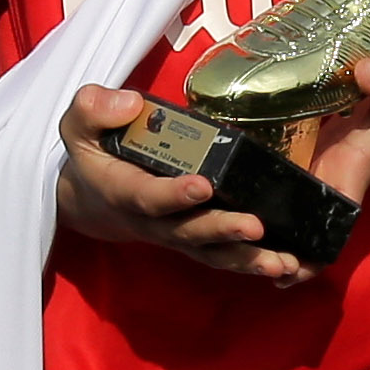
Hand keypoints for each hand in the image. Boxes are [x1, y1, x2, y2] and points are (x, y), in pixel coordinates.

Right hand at [53, 84, 309, 284]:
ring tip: (283, 263)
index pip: (148, 196)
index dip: (174, 193)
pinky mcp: (196, 241)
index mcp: (123, 190)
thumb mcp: (81, 124)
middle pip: (188, 231)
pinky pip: (224, 256)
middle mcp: (153, 220)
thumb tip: (130, 104)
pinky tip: (288, 266)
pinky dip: (254, 264)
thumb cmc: (96, 152)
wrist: (94, 195)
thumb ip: (94, 109)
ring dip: (247, 258)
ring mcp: (177, 235)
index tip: (202, 184)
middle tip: (253, 226)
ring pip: (212, 253)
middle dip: (221, 229)